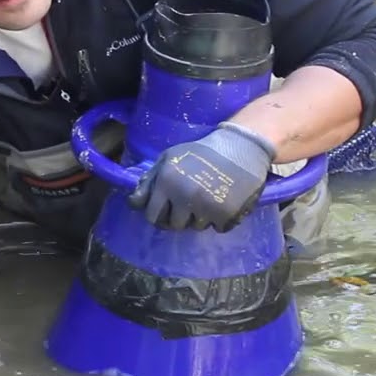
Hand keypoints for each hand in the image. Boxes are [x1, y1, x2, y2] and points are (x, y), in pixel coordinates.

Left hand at [127, 122, 276, 231]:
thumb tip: (133, 203)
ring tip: (209, 197)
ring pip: (196, 227)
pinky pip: (217, 228)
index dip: (158, 214)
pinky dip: (220, 219)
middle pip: (174, 225)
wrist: (241, 147)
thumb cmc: (201, 152)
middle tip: (190, 202)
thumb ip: (149, 180)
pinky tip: (223, 202)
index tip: (166, 210)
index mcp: (166, 182)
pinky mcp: (226, 214)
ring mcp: (205, 207)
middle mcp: (183, 196)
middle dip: (179, 217)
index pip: (151, 215)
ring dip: (201, 217)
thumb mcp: (169, 158)